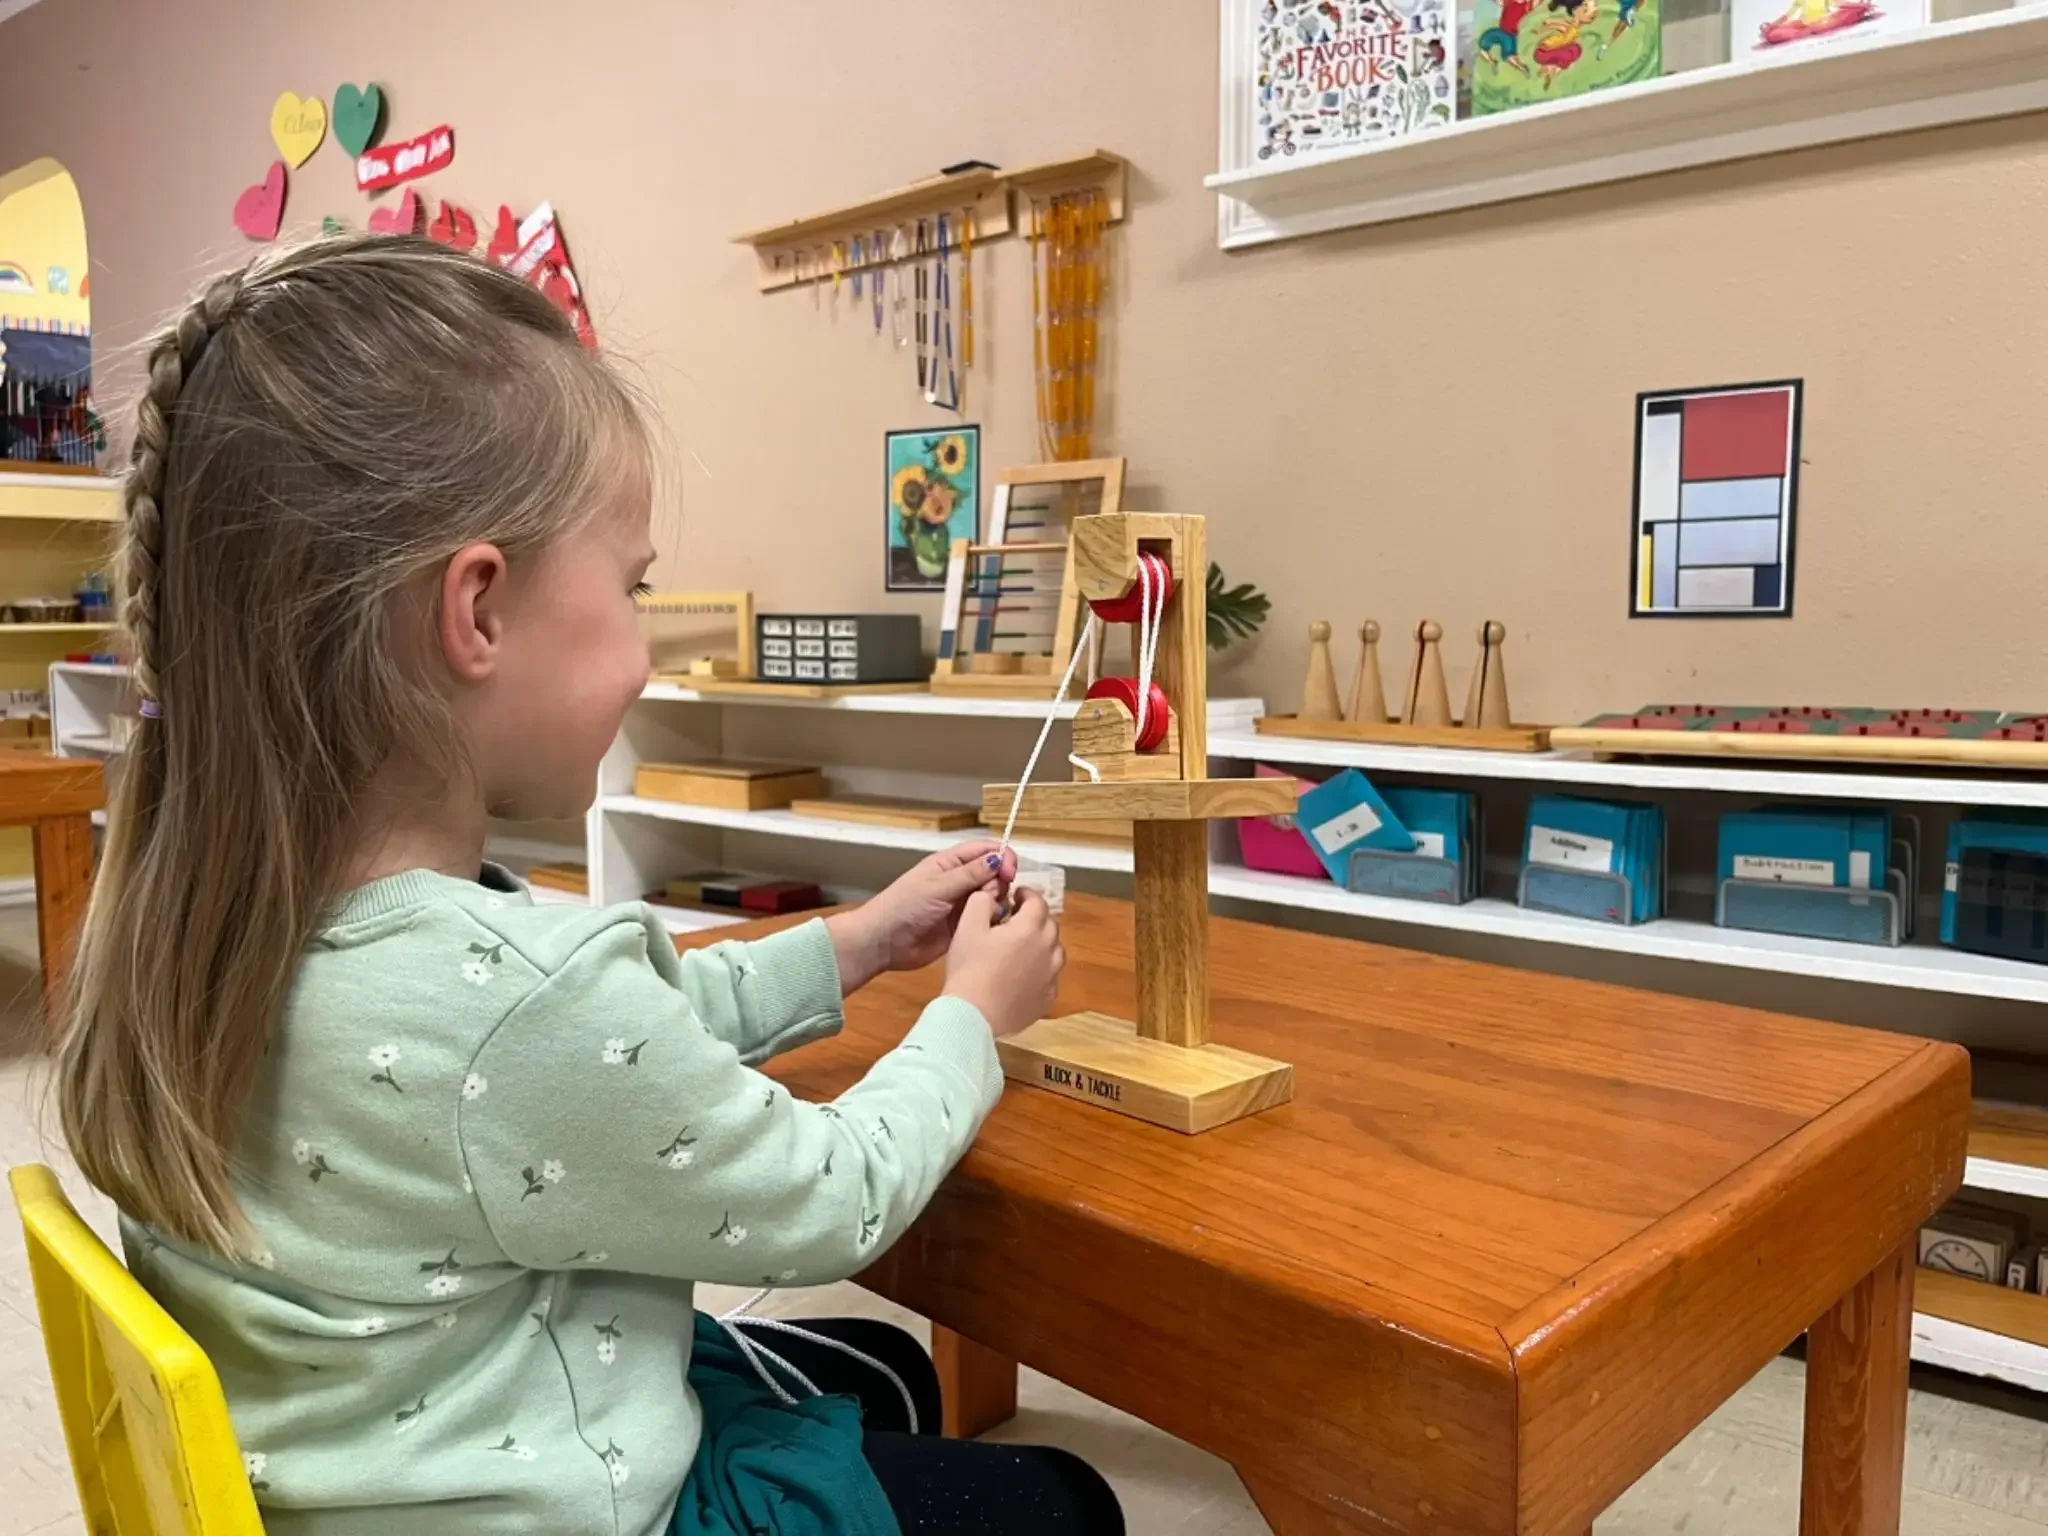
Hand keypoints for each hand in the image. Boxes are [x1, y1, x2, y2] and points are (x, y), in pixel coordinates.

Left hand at [826, 842, 1015, 993]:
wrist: (885, 942)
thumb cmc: (905, 907)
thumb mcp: (938, 886)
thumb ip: (971, 874)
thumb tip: (999, 857)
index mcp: (950, 863)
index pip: (985, 850)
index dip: (1002, 857)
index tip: (1010, 873)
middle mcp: (960, 880)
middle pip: (994, 873)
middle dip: (1000, 882)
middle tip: (991, 897)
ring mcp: (962, 904)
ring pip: (993, 896)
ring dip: (998, 901)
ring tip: (987, 913)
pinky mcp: (964, 926)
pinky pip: (987, 918)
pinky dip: (994, 919)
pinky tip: (992, 926)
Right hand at [942, 887, 1062, 1037]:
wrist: (973, 1014)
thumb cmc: (969, 967)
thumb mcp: (967, 926)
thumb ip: (981, 901)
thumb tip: (993, 895)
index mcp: (1030, 928)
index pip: (1037, 901)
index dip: (1027, 895)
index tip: (1016, 896)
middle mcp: (1048, 949)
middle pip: (1049, 924)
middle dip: (1035, 917)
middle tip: (1016, 921)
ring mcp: (1051, 976)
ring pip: (1055, 950)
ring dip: (1042, 943)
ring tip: (1023, 948)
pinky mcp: (1048, 998)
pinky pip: (1050, 976)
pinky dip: (1041, 970)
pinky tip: (1024, 975)